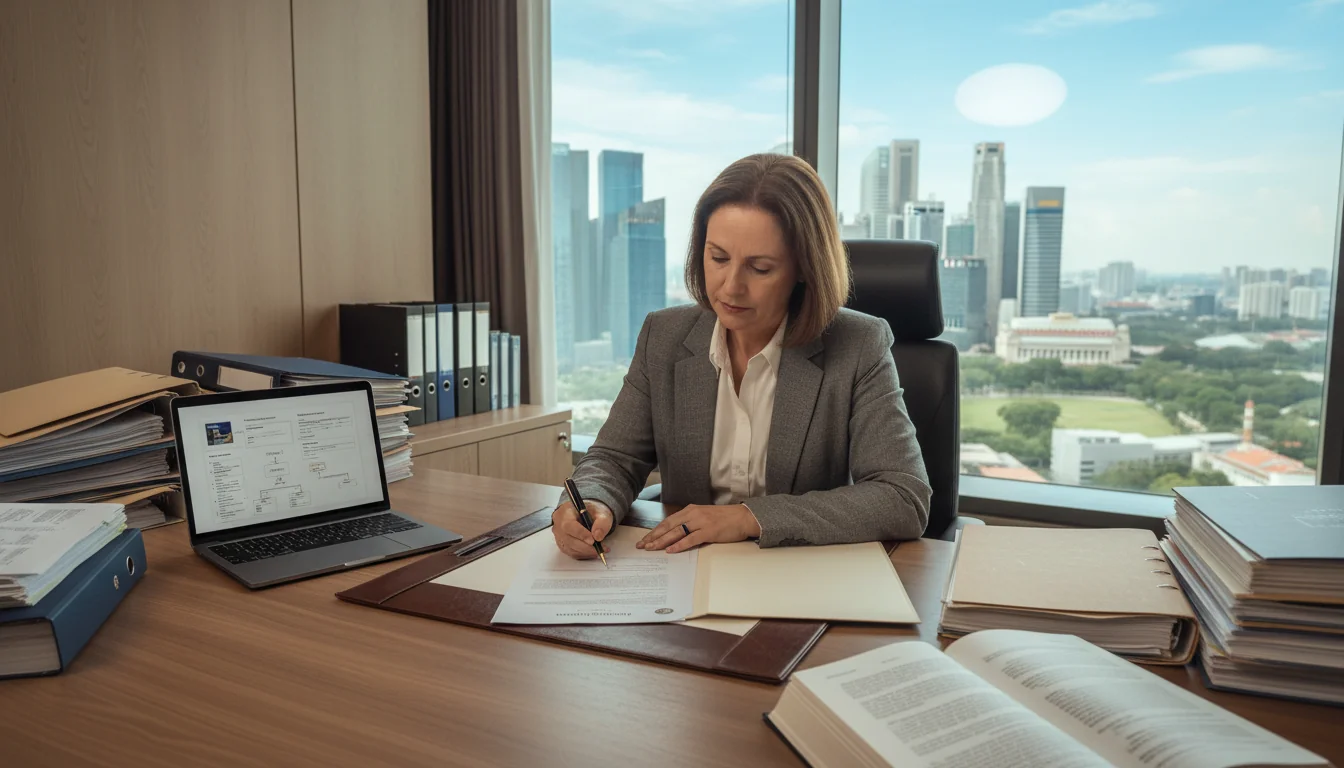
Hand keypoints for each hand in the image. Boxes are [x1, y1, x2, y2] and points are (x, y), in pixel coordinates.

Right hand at [551, 500, 613, 559]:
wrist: (587, 515)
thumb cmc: (591, 512)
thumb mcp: (601, 512)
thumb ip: (602, 522)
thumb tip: (597, 536)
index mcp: (565, 512)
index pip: (569, 525)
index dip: (581, 534)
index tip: (593, 540)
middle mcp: (559, 525)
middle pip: (568, 539)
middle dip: (586, 546)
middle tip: (600, 548)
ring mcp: (559, 536)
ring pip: (570, 549)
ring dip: (586, 552)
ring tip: (600, 550)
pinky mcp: (563, 545)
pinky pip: (572, 553)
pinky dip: (584, 554)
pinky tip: (593, 552)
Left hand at [637, 504, 761, 553]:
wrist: (743, 517)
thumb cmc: (725, 518)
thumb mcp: (704, 516)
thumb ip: (690, 522)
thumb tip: (676, 534)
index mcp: (690, 510)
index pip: (668, 521)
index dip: (655, 531)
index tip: (645, 539)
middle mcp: (693, 514)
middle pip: (668, 526)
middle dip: (653, 537)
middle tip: (642, 545)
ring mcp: (701, 522)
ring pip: (676, 532)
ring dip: (662, 541)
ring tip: (651, 548)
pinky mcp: (709, 531)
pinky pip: (690, 539)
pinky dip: (679, 545)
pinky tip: (670, 550)